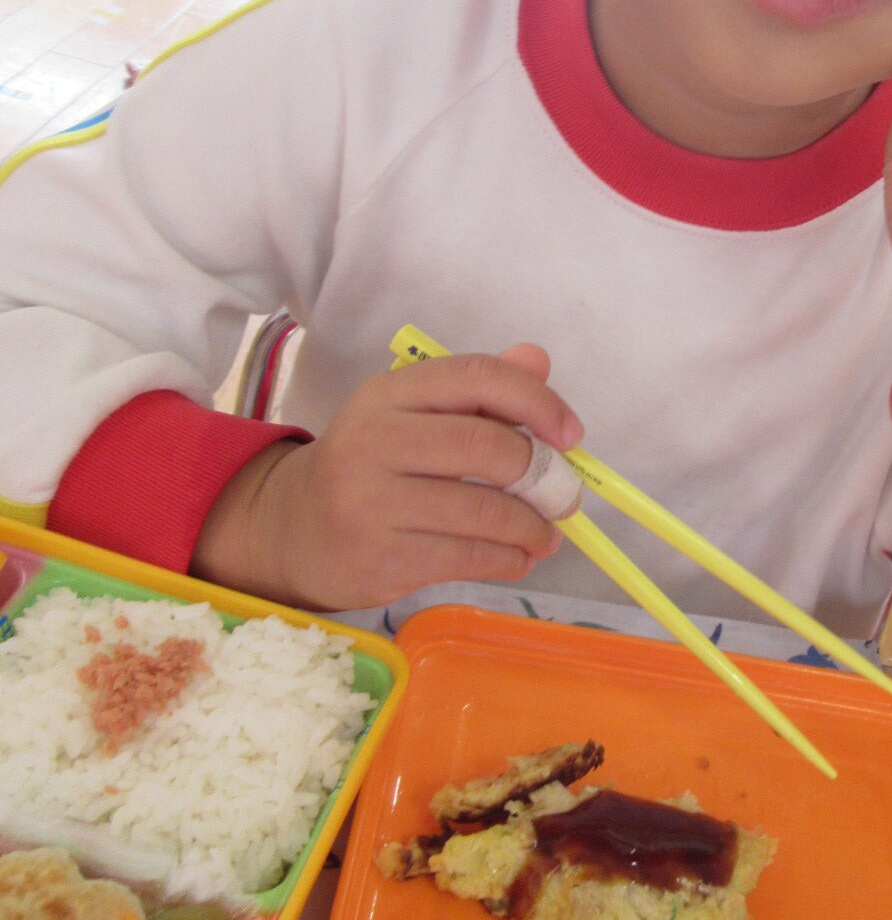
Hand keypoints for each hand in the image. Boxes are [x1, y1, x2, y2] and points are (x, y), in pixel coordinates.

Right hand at [193, 345, 582, 610]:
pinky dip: (508, 559)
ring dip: (533, 526)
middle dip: (542, 474)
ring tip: (546, 534)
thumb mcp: (412, 415)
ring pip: (483, 510)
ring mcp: (371, 502)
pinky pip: (467, 557)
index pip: (475, 376)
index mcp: (388, 393)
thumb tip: (539, 360)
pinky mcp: (379, 558)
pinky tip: (518, 558)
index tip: (572, 434)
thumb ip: (476, 389)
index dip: (536, 401)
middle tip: (564, 495)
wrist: (291, 530)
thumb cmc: (371, 466)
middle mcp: (374, 440)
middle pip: (486, 446)